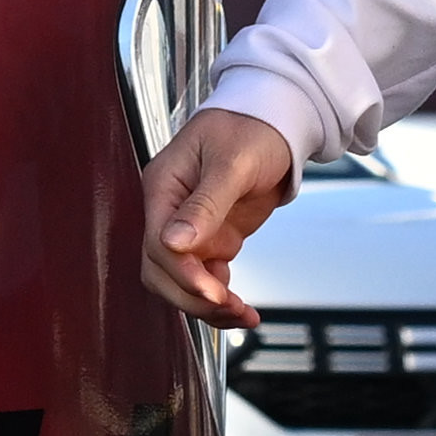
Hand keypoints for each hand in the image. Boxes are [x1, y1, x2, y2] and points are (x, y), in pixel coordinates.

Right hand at [142, 106, 300, 326]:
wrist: (277, 120)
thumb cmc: (251, 127)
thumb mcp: (231, 163)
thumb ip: (204, 204)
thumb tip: (174, 242)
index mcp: (163, 188)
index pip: (158, 246)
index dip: (183, 274)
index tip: (213, 292)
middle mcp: (169, 212)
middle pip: (161, 272)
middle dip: (192, 297)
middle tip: (228, 308)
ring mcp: (190, 228)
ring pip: (181, 282)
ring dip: (207, 305)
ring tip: (242, 315)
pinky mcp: (212, 238)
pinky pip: (205, 278)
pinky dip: (220, 298)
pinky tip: (242, 309)